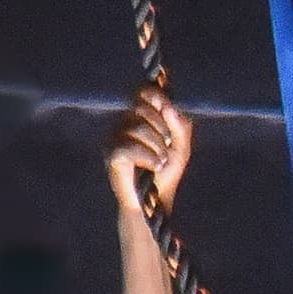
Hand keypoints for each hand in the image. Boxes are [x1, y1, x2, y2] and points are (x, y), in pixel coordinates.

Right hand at [107, 86, 194, 214]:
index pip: (142, 93)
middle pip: (142, 109)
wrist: (154, 200)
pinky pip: (129, 147)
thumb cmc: (165, 172)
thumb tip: (168, 106)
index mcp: (139, 117)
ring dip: (158, 148)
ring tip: (161, 162)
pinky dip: (147, 157)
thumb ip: (180, 125)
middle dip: (162, 128)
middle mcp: (123, 124)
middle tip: (167, 147)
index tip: (167, 108)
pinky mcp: (111, 155)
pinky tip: (153, 167)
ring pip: (138, 129)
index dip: (156, 96)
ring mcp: (114, 138)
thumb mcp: (181, 146)